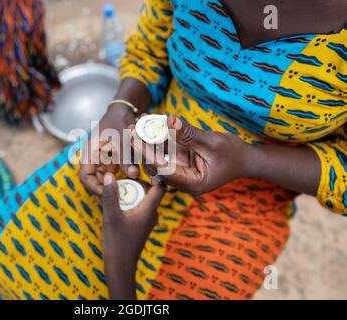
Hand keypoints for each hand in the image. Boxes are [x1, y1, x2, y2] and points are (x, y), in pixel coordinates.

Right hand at [79, 104, 138, 194]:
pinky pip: (116, 173)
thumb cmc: (118, 120)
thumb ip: (125, 156)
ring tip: (129, 191)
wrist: (124, 110)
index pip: (85, 176)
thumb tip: (133, 175)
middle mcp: (95, 158)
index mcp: (89, 153)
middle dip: (107, 189)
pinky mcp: (113, 160)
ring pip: (107, 178)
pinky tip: (135, 182)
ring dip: (117, 184)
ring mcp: (104, 160)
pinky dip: (124, 177)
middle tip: (122, 196)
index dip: (94, 187)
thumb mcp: (121, 138)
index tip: (108, 193)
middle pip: (95, 180)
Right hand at [101, 172, 165, 298]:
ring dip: (132, 191)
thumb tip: (110, 175)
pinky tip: (116, 199)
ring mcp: (146, 221)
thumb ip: (110, 196)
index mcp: (149, 210)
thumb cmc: (117, 243)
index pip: (160, 187)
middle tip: (123, 172)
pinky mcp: (139, 226)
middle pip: (150, 191)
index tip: (141, 165)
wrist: (120, 268)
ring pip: (143, 199)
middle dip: (137, 181)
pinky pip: (138, 207)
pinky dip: (129, 200)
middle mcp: (152, 214)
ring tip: (117, 183)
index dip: (153, 174)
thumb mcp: (111, 217)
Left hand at [130, 115, 252, 195]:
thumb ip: (190, 134)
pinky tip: (146, 125)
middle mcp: (182, 182)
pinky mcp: (179, 164)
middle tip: (129, 129)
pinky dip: (156, 140)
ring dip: (145, 143)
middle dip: (142, 148)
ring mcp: (180, 173)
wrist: (244, 159)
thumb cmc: (233, 154)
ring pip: (156, 159)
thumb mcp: (212, 142)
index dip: (147, 154)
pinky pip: (164, 152)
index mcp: (191, 184)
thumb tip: (170, 120)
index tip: (134, 139)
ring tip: (133, 125)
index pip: (163, 170)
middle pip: (155, 166)